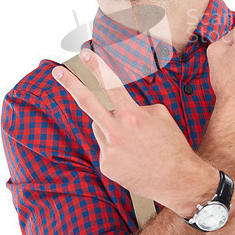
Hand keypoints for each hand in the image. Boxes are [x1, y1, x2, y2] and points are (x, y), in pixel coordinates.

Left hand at [52, 53, 218, 216]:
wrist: (179, 181)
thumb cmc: (173, 146)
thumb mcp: (161, 115)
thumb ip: (136, 106)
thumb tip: (120, 106)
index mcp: (133, 116)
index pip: (111, 85)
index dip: (97, 67)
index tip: (85, 54)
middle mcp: (117, 132)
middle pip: (87, 102)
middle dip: (71, 84)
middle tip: (56, 71)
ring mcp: (109, 151)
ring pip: (99, 126)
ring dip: (110, 126)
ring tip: (134, 140)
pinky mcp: (106, 166)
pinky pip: (104, 146)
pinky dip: (115, 146)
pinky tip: (132, 155)